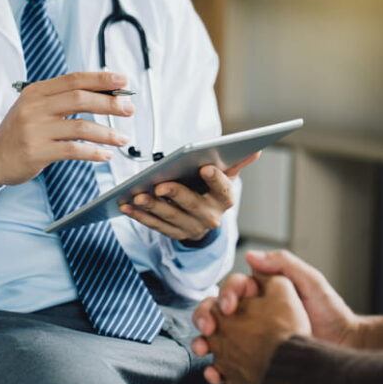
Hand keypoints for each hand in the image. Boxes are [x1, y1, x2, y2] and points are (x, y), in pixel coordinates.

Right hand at [0, 72, 133, 190]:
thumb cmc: (19, 133)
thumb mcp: (35, 108)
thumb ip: (62, 100)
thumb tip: (103, 93)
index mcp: (37, 92)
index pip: (74, 79)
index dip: (101, 79)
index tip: (123, 81)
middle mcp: (35, 108)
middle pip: (80, 99)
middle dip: (110, 103)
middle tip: (128, 109)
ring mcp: (35, 130)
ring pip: (81, 126)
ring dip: (107, 133)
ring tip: (122, 139)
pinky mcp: (37, 152)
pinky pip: (73, 150)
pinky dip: (93, 152)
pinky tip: (105, 155)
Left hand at [119, 153, 259, 241]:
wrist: (205, 220)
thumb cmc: (212, 191)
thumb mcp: (225, 178)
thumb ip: (236, 163)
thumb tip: (255, 149)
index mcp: (225, 199)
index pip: (222, 189)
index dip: (215, 179)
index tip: (206, 166)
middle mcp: (210, 217)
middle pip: (192, 204)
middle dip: (175, 194)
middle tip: (159, 185)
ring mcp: (191, 228)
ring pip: (170, 217)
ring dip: (152, 206)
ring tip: (136, 195)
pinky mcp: (174, 234)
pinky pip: (155, 226)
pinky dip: (140, 216)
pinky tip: (126, 205)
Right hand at [194, 250, 382, 350]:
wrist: (344, 346)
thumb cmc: (331, 312)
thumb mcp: (310, 281)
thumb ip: (283, 264)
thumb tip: (250, 256)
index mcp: (261, 292)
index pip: (233, 287)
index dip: (226, 294)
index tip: (228, 307)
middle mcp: (251, 312)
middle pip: (217, 310)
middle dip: (204, 316)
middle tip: (207, 328)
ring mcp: (249, 336)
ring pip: (217, 335)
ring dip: (203, 340)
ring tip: (202, 348)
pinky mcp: (252, 359)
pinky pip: (228, 361)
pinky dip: (216, 367)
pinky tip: (215, 371)